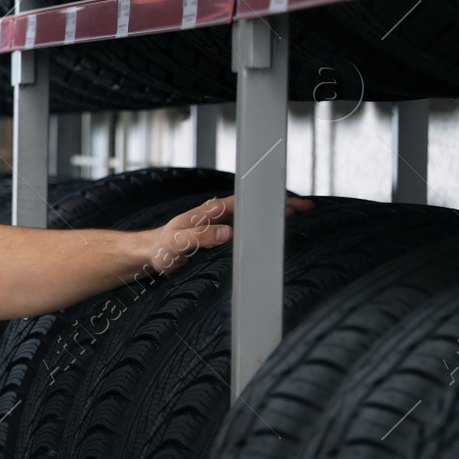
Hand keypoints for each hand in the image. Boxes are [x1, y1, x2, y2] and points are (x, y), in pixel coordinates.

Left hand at [145, 193, 313, 275]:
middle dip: (281, 206)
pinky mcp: (220, 240)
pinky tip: (275, 237)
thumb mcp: (177, 244)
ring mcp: (220, 227)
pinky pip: (247, 233)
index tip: (291, 204)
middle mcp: (217, 216)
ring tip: (300, 219)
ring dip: (274, 218)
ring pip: (253, 219)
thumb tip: (228, 232)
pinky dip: (263, 231)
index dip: (269, 202)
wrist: (150, 256)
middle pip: (255, 207)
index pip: (246, 203)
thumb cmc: (161, 250)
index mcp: (209, 212)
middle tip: (308, 208)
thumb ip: (199, 237)